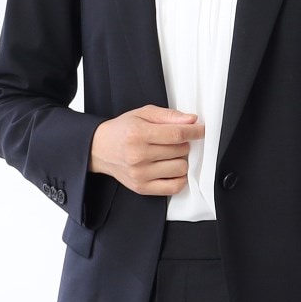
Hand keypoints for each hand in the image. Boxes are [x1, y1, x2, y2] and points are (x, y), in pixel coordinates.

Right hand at [89, 104, 204, 195]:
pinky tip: (172, 168)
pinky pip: (174, 187)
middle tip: (174, 140)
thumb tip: (191, 120)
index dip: (194, 131)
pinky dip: (179, 178)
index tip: (201, 130)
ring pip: (180, 168)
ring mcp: (140, 174)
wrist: (99, 149)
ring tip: (169, 154)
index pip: (177, 134)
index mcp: (138, 134)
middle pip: (180, 150)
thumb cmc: (122, 130)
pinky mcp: (142, 187)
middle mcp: (138, 155)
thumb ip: (169, 116)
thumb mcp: (143, 113)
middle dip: (184, 143)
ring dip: (181, 159)